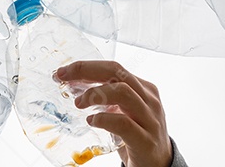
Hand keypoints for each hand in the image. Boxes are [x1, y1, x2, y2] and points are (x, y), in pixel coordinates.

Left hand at [55, 61, 171, 166]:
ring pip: (123, 93)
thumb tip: (75, 87)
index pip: (114, 68)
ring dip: (95, 94)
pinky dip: (104, 119)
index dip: (87, 66)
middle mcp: (149, 100)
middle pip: (117, 72)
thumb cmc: (139, 136)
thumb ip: (109, 99)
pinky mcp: (146, 141)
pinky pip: (124, 124)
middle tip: (64, 77)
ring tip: (78, 103)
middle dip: (86, 71)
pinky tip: (92, 121)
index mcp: (144, 89)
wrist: (161, 166)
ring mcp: (149, 120)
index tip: (64, 71)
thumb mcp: (126, 111)